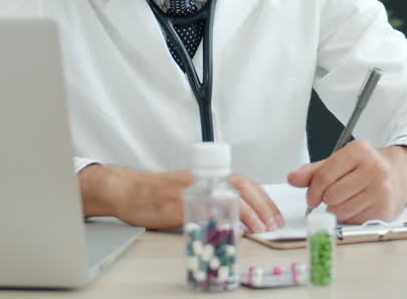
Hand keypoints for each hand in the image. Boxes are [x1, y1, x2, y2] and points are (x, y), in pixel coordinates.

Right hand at [79, 164, 283, 231]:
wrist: (130, 191)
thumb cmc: (158, 193)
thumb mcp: (192, 192)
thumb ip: (212, 200)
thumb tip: (238, 218)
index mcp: (209, 177)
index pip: (245, 183)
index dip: (263, 199)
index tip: (275, 215)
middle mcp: (204, 179)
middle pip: (242, 187)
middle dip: (262, 206)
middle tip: (274, 224)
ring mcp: (193, 189)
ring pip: (228, 196)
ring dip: (248, 213)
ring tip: (260, 228)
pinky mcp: (179, 201)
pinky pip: (205, 210)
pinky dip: (220, 220)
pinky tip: (230, 229)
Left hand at [286, 141, 406, 223]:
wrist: (399, 175)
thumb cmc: (365, 168)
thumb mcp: (340, 162)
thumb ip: (314, 171)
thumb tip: (292, 179)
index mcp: (359, 150)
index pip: (324, 176)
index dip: (312, 191)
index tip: (312, 197)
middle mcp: (374, 168)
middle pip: (331, 196)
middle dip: (326, 200)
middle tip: (332, 196)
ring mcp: (382, 190)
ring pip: (341, 211)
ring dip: (337, 210)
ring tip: (346, 200)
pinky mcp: (386, 209)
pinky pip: (354, 221)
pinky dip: (351, 217)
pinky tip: (359, 205)